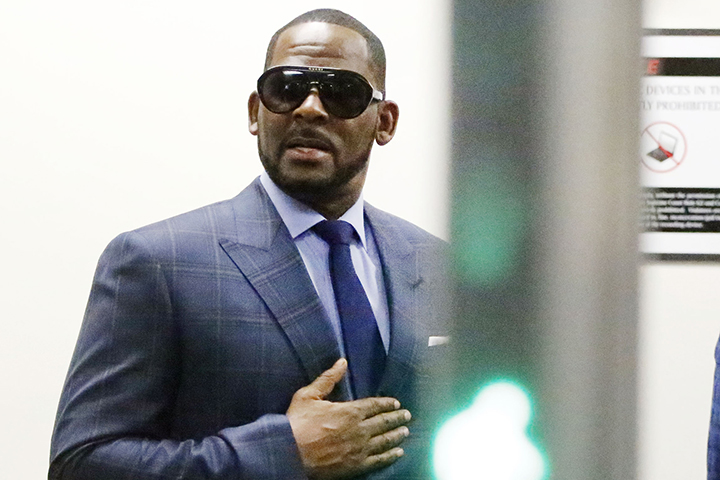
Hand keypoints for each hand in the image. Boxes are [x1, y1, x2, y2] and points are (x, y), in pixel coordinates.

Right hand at [287, 358, 411, 479]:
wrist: (289, 453)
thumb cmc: (297, 423)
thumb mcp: (309, 395)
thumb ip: (328, 379)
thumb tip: (342, 362)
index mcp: (350, 411)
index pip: (375, 405)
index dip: (387, 403)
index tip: (396, 403)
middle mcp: (359, 429)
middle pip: (384, 422)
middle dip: (397, 418)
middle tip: (407, 415)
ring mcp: (359, 449)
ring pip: (385, 441)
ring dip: (397, 435)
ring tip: (405, 432)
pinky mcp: (356, 466)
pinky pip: (378, 460)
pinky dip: (390, 456)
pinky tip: (398, 453)